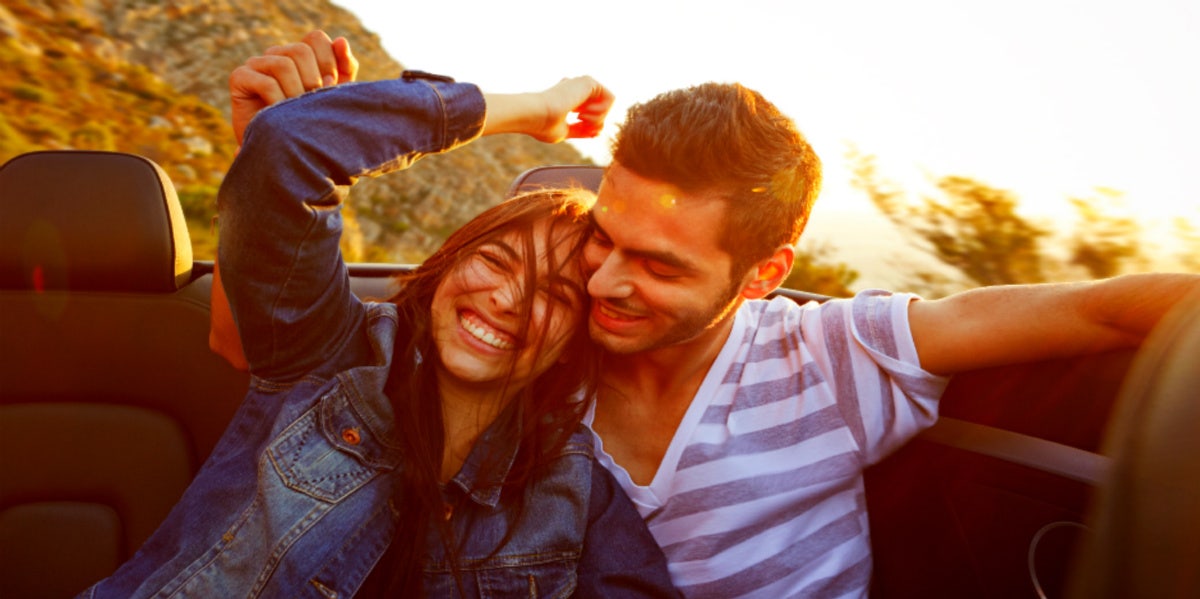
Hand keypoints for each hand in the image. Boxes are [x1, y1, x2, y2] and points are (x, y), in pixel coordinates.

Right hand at [229, 30, 358, 144]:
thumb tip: (341, 41)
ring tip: (296, 113)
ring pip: (284, 65)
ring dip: (296, 94)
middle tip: (312, 105)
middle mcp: (277, 54)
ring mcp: (256, 63)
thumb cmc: (310, 124)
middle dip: (313, 81)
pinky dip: (278, 102)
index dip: (329, 61)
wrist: (283, 154)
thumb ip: (344, 69)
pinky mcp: (239, 77)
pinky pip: (265, 83)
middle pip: (301, 50)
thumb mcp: (334, 96)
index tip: (332, 87)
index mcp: (300, 55)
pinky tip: (279, 116)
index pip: (316, 38)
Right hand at [482, 76, 613, 142]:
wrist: (535, 114)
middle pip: (601, 108)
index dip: (593, 127)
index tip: (587, 133)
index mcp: (568, 99)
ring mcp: (581, 84)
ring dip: (599, 118)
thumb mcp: (565, 131)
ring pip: (607, 103)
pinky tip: (585, 114)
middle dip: (597, 123)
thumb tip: (597, 132)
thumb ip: (580, 130)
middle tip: (583, 126)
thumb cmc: (543, 125)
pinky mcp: (588, 81)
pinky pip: (610, 98)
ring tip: (581, 119)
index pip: (590, 112)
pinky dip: (603, 112)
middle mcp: (575, 89)